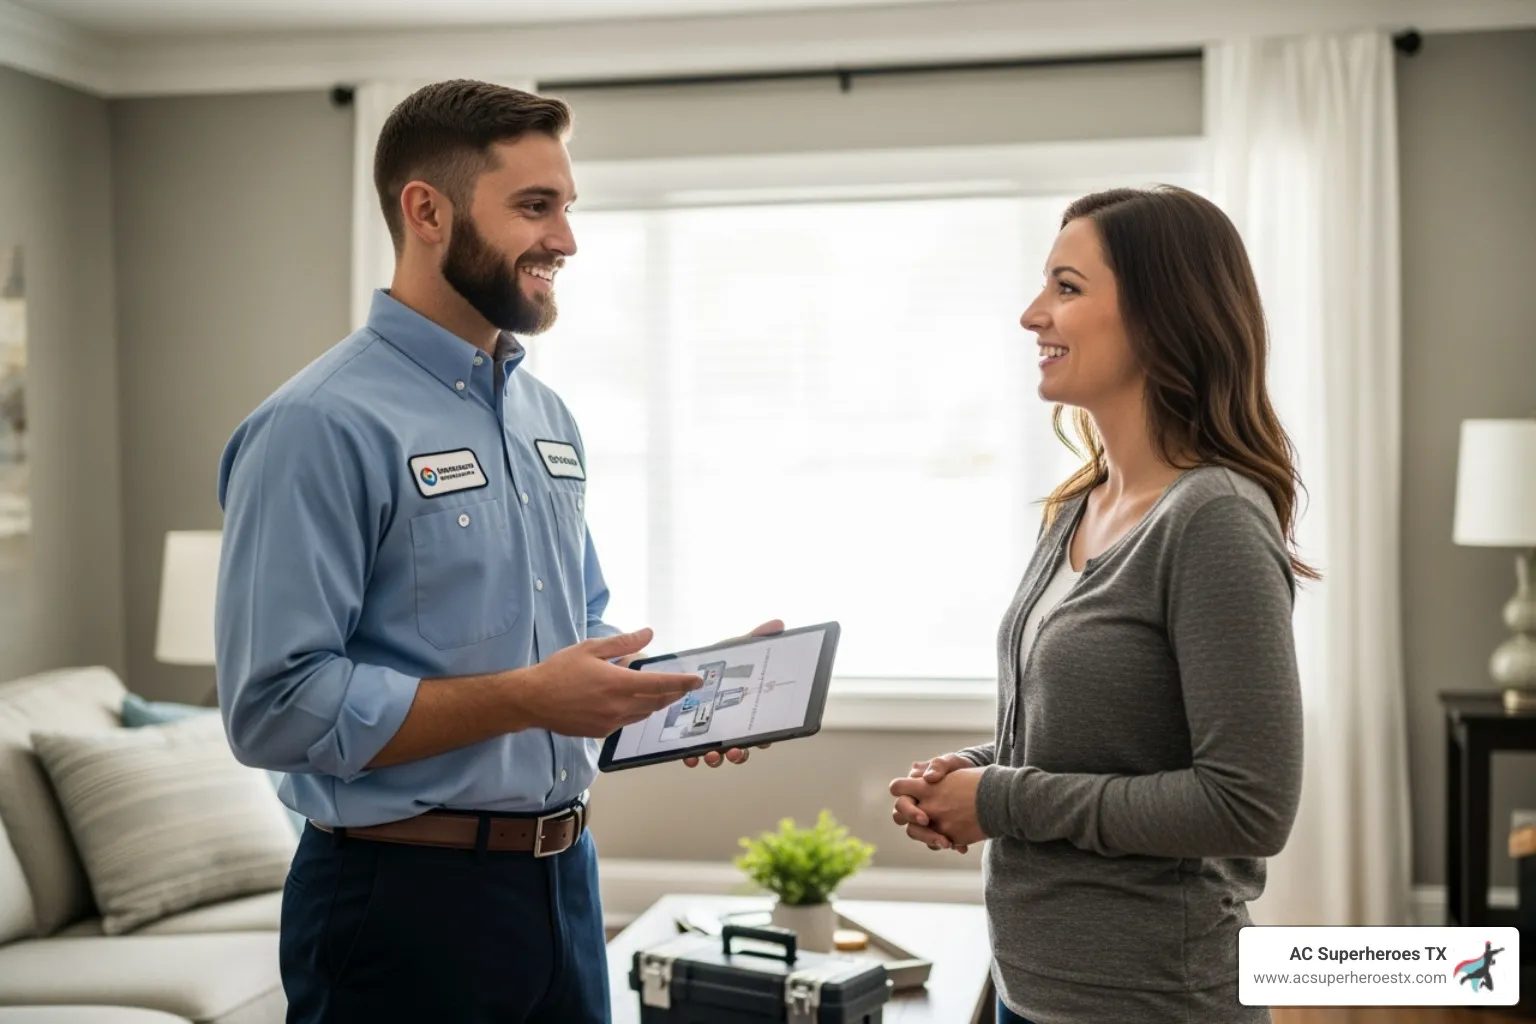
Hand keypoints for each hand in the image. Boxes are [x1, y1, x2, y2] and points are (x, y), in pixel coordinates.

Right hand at [520, 629, 702, 737]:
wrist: (533, 700)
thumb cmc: (559, 671)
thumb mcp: (591, 649)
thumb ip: (622, 643)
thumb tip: (648, 634)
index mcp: (618, 684)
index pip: (660, 685)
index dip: (682, 683)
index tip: (697, 681)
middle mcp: (618, 707)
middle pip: (656, 702)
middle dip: (673, 694)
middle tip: (683, 686)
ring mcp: (610, 723)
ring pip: (643, 714)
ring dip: (654, 703)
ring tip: (659, 691)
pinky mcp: (601, 733)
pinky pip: (626, 722)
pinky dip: (635, 711)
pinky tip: (629, 700)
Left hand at [684, 619, 783, 768]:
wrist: (681, 667)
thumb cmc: (716, 661)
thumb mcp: (735, 648)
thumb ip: (757, 637)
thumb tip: (779, 624)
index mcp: (745, 709)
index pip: (761, 729)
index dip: (765, 738)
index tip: (763, 740)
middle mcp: (730, 724)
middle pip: (741, 747)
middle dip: (740, 753)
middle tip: (735, 750)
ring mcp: (709, 732)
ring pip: (718, 754)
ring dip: (717, 758)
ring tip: (711, 755)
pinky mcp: (688, 735)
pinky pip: (692, 752)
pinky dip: (692, 756)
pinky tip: (689, 755)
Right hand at [890, 760, 985, 851]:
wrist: (978, 782)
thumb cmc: (959, 768)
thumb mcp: (952, 762)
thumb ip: (940, 765)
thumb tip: (927, 778)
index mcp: (912, 784)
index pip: (898, 791)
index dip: (906, 805)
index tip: (925, 818)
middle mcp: (913, 801)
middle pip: (901, 817)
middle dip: (917, 829)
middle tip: (938, 836)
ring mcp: (924, 816)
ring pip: (916, 832)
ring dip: (930, 840)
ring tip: (949, 844)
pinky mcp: (937, 826)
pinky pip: (935, 840)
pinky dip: (948, 844)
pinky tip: (961, 847)